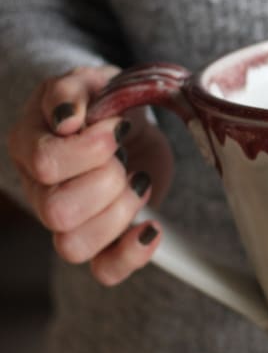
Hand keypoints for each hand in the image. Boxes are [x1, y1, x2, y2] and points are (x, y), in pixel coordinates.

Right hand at [7, 66, 173, 285]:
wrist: (127, 122)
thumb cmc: (106, 103)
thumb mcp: (94, 82)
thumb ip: (75, 91)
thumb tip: (68, 119)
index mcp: (31, 147)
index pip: (47, 164)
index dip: (91, 148)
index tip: (117, 127)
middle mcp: (40, 190)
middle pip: (58, 211)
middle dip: (107, 181)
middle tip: (123, 158)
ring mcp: (66, 222)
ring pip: (74, 245)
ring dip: (119, 213)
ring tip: (136, 183)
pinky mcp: (100, 242)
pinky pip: (104, 271)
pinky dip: (132, 254)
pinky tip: (151, 227)